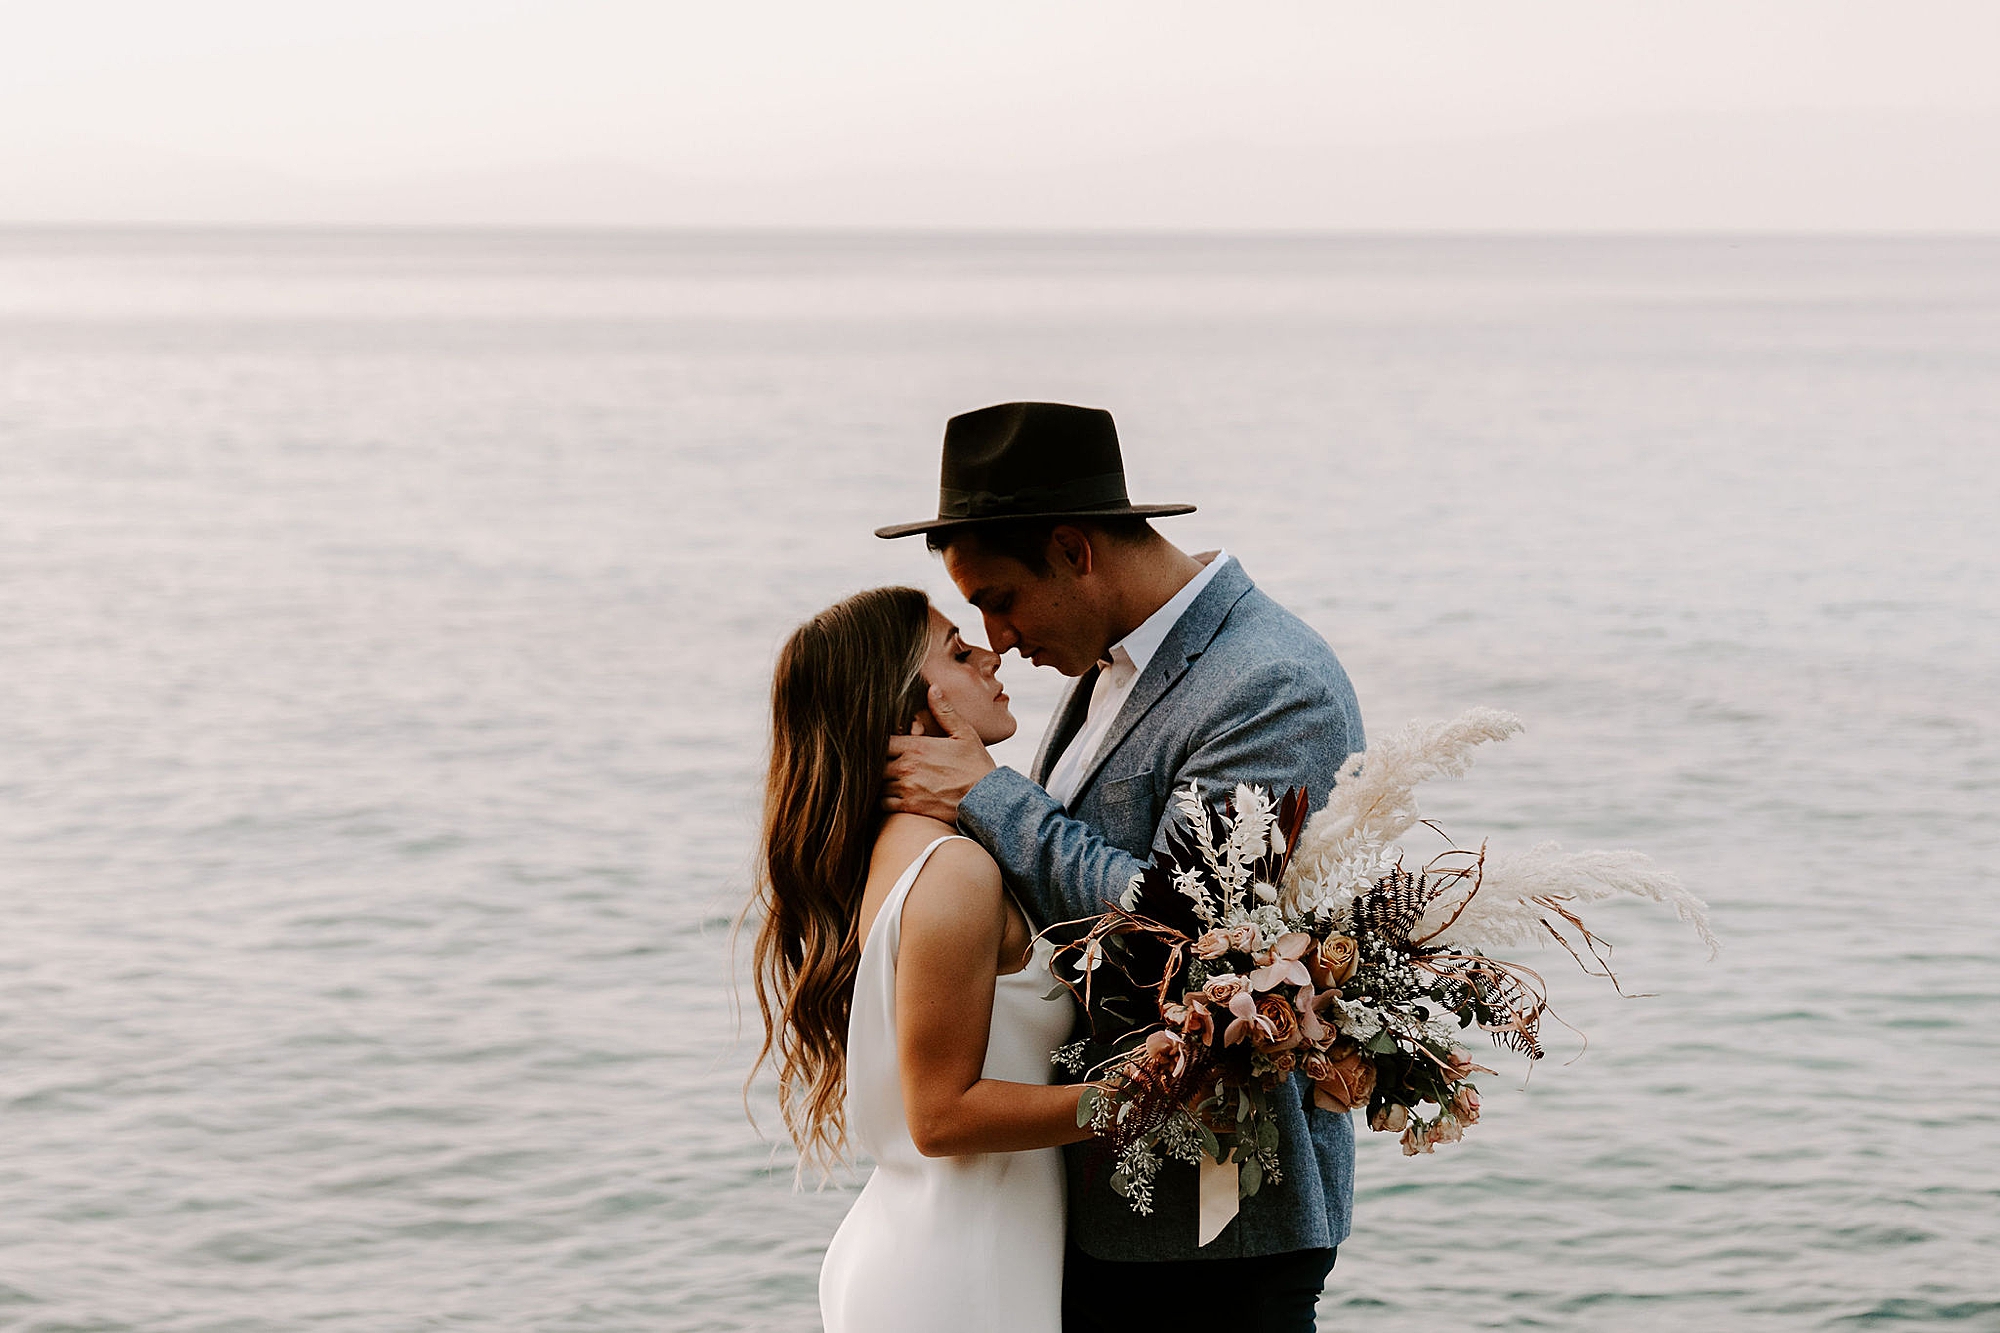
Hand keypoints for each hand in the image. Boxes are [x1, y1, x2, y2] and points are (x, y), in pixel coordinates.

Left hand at [884, 685, 995, 821]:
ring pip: (878, 783)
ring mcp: (907, 788)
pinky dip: (886, 800)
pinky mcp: (910, 807)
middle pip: (877, 763)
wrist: (986, 799)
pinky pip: (884, 803)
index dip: (882, 743)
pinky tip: (896, 795)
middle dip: (880, 763)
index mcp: (917, 746)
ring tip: (892, 779)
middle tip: (888, 763)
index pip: (883, 741)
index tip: (889, 746)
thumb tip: (933, 688)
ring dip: (883, 781)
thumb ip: (944, 711)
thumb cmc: (976, 765)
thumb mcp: (964, 734)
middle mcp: (907, 766)